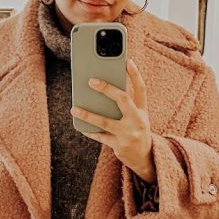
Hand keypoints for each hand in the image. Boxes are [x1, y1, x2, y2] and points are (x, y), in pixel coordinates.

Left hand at [70, 59, 155, 181]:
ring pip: (105, 122)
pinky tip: (80, 125)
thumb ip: (125, 105)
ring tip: (74, 109)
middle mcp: (138, 120)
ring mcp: (129, 134)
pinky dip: (89, 130)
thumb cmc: (136, 131)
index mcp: (143, 111)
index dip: (135, 74)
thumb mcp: (137, 117)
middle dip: (107, 89)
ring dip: (88, 115)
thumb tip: (99, 92)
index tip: (127, 61)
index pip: (141, 89)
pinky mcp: (119, 146)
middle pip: (123, 100)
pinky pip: (100, 136)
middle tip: (91, 81)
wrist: (145, 158)